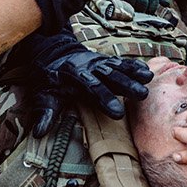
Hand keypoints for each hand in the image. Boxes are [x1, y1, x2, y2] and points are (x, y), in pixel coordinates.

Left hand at [17, 29, 152, 135]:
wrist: (53, 53)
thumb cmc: (50, 78)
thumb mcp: (44, 95)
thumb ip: (45, 113)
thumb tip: (38, 133)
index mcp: (74, 76)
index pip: (92, 88)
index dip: (105, 99)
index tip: (118, 114)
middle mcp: (89, 67)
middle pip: (110, 76)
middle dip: (126, 84)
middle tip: (141, 95)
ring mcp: (99, 62)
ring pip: (118, 67)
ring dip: (133, 73)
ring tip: (148, 80)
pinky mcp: (106, 60)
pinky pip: (121, 62)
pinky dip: (134, 66)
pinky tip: (147, 72)